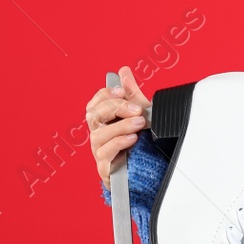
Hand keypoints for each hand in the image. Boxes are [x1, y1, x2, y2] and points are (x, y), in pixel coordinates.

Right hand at [86, 65, 154, 190]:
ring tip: (139, 122)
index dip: (105, 94)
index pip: (94, 103)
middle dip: (115, 108)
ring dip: (120, 126)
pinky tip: (132, 138)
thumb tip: (123, 71)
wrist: (150, 172)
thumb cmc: (141, 143)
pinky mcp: (106, 169)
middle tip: (137, 109)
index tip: (122, 90)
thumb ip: (132, 94)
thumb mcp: (140, 115)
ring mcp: (100, 152)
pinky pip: (105, 156)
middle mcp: (98, 136)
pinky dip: (118, 144)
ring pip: (98, 135)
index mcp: (103, 122)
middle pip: (93, 116)